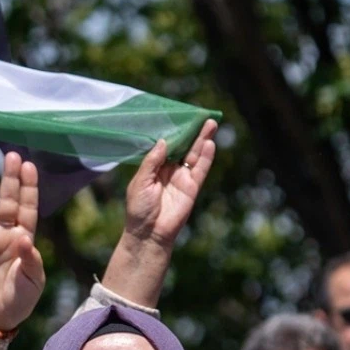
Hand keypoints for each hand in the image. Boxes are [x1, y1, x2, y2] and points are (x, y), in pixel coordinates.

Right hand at [0, 153, 44, 331]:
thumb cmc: (19, 300)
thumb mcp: (33, 280)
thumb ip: (32, 259)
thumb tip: (24, 237)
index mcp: (22, 239)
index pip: (27, 208)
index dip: (28, 188)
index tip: (29, 167)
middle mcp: (2, 234)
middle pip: (7, 201)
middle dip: (9, 179)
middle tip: (11, 156)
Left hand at [122, 119, 216, 247]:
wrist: (149, 233)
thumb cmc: (139, 208)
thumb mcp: (141, 181)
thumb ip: (152, 161)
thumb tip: (163, 141)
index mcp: (155, 166)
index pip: (167, 145)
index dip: (174, 131)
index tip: (181, 116)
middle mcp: (170, 169)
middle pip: (184, 147)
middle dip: (193, 132)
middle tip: (202, 116)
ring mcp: (182, 178)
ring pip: (195, 155)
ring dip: (203, 140)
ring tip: (210, 124)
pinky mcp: (192, 187)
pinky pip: (200, 170)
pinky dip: (206, 157)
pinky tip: (209, 144)